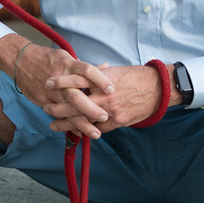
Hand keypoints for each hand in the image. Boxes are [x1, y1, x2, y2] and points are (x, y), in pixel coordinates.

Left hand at [44, 62, 166, 136]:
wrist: (158, 89)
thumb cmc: (135, 77)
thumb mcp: (114, 71)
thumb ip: (97, 75)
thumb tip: (82, 75)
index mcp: (102, 80)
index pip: (77, 80)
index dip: (61, 82)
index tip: (48, 83)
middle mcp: (105, 95)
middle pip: (76, 103)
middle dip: (59, 107)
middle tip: (46, 107)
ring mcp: (111, 110)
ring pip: (84, 120)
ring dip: (67, 123)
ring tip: (54, 125)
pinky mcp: (118, 121)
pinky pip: (98, 128)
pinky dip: (86, 130)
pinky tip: (75, 131)